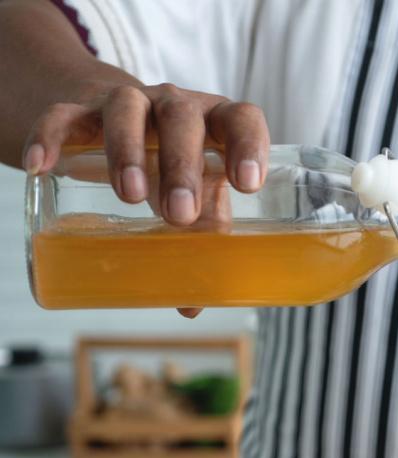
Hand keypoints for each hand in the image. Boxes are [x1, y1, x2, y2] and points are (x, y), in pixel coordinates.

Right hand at [23, 82, 268, 222]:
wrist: (118, 129)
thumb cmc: (175, 171)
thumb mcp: (196, 200)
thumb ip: (203, 242)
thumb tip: (193, 304)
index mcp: (217, 126)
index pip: (241, 120)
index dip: (248, 146)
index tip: (247, 184)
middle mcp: (177, 105)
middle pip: (181, 119)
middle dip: (181, 166)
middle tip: (179, 214)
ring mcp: (129, 103)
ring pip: (127, 109)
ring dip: (128, 150)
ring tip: (130, 196)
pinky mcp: (81, 110)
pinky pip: (62, 116)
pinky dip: (49, 137)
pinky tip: (41, 167)